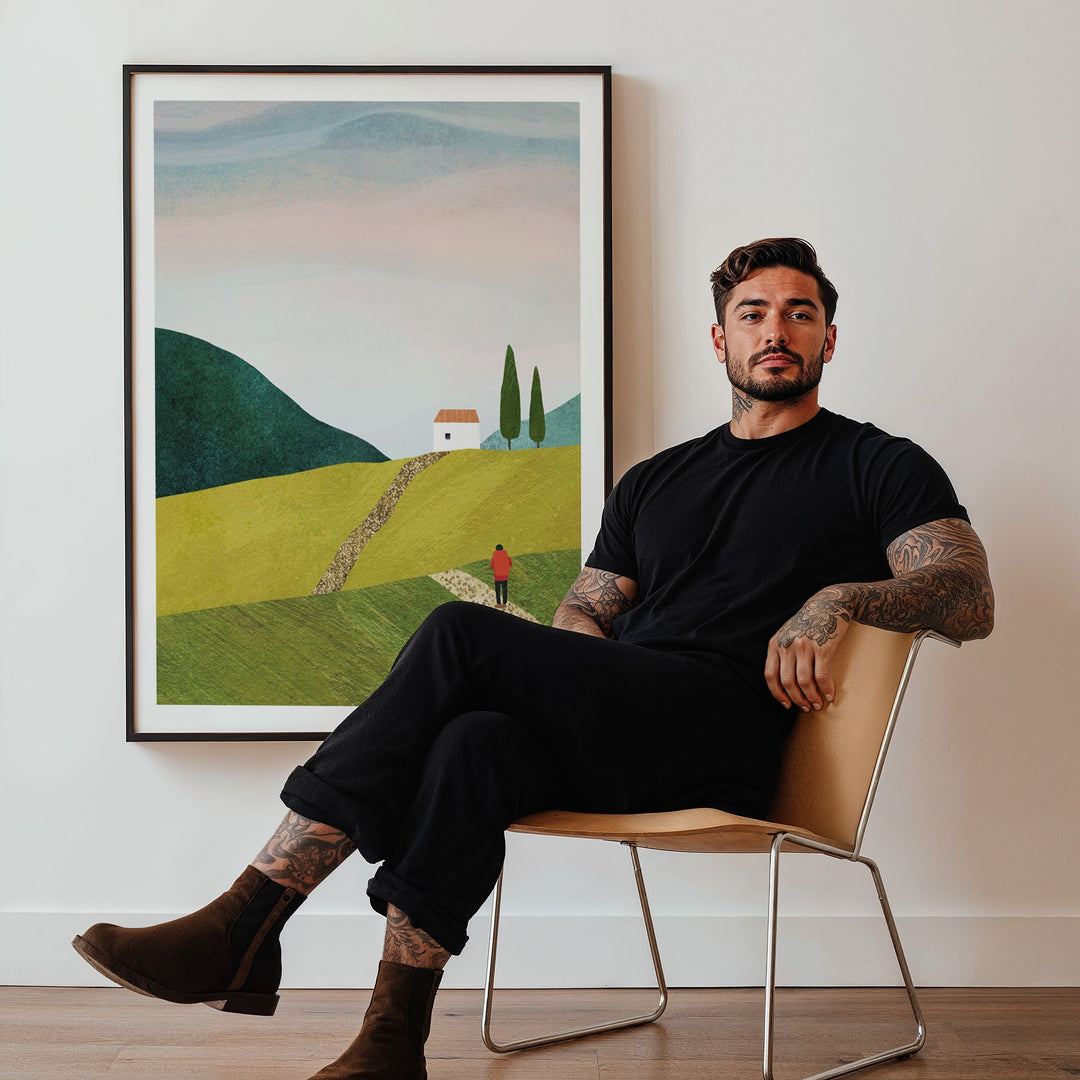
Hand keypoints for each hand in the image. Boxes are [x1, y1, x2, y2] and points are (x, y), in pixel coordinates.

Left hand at [765, 588, 852, 711]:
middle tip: (806, 707)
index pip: (770, 675)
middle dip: (797, 699)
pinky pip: (822, 675)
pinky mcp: (822, 647)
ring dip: (811, 697)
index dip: (777, 694)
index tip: (786, 704)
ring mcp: (804, 646)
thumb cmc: (807, 623)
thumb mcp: (786, 634)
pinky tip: (829, 695)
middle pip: (787, 682)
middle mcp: (787, 645)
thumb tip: (784, 684)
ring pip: (804, 681)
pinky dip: (825, 689)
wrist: (829, 604)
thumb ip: (781, 653)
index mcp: (775, 644)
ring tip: (818, 704)